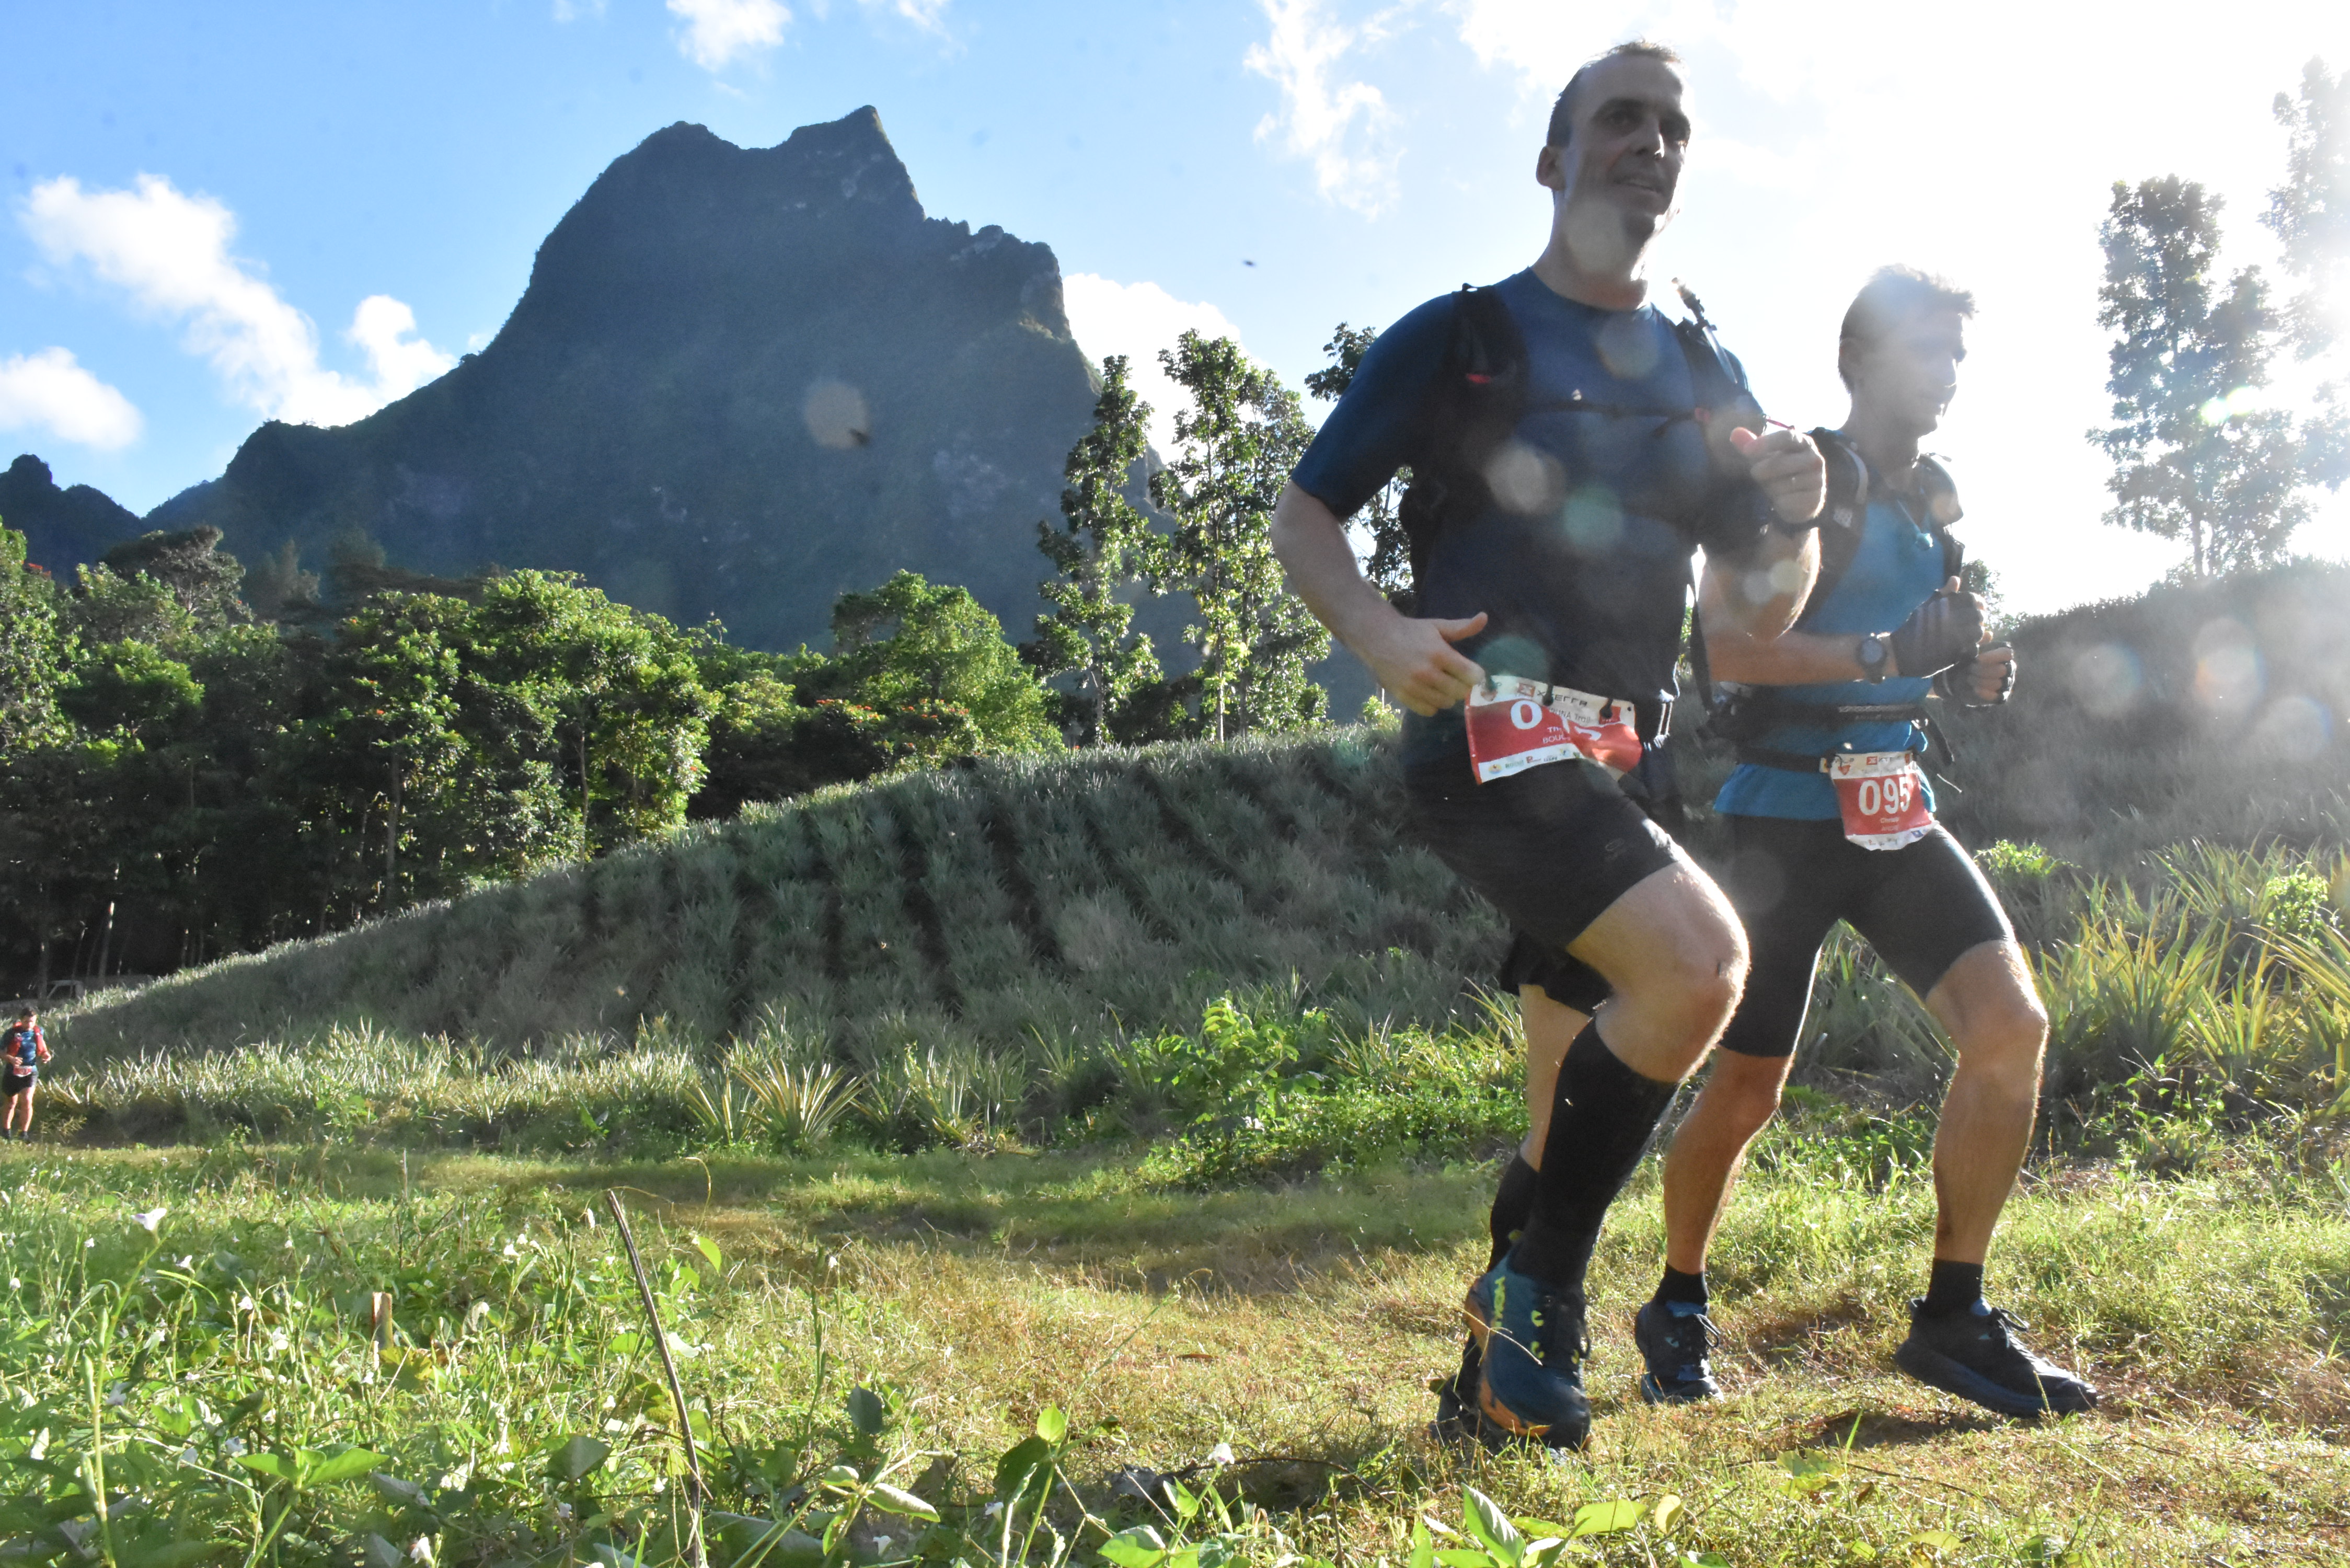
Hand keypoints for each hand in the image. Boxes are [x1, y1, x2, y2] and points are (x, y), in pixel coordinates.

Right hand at [1357, 611, 1487, 716]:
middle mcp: (1427, 672)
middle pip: (1460, 692)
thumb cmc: (1411, 631)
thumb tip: (1485, 617)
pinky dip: (1432, 704)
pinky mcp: (1403, 696)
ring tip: (1441, 684)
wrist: (1376, 638)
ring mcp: (1414, 687)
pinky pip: (1428, 711)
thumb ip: (1462, 627)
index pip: (1471, 675)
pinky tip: (1429, 692)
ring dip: (1447, 695)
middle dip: (1462, 685)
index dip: (1476, 675)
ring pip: (1445, 703)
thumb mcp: (1437, 626)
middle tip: (1455, 678)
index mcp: (1439, 653)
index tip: (1471, 672)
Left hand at [1729, 425, 1824, 525]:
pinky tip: (1783, 500)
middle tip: (1759, 475)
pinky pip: (1786, 501)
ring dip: (1770, 489)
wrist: (1799, 501)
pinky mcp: (1814, 500)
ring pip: (1780, 485)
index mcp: (1803, 443)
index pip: (1787, 437)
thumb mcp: (1765, 457)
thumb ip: (1751, 445)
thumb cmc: (1780, 472)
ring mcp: (1817, 480)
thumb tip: (1734, 433)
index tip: (1747, 451)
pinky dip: (1778, 503)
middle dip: (1760, 472)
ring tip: (1777, 488)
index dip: (1766, 443)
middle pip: (1778, 463)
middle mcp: (1815, 459)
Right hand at [1888, 578, 1986, 679]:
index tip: (1978, 607)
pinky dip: (1973, 646)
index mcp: (1945, 606)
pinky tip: (1967, 646)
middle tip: (1974, 622)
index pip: (1972, 599)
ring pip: (1978, 632)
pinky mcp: (1954, 653)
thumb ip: (1944, 593)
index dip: (1978, 603)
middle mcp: (1951, 620)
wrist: (1901, 651)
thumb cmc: (1914, 626)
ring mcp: (1953, 638)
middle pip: (1978, 616)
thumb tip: (1956, 579)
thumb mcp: (1927, 606)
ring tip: (1970, 635)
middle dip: (1979, 618)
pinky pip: (1973, 647)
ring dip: (1977, 633)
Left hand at [1938, 640, 2015, 705]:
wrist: (1957, 680)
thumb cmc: (1966, 662)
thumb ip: (1978, 642)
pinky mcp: (2001, 696)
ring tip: (1969, 678)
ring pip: (1998, 683)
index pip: (2007, 653)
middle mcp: (2009, 668)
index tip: (1977, 659)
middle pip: (2002, 670)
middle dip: (1983, 670)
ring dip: (1981, 681)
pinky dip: (1985, 693)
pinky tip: (1975, 688)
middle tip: (1970, 669)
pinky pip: (1997, 696)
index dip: (1992, 657)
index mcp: (2004, 655)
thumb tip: (1988, 633)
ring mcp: (2007, 683)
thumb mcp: (1969, 650)